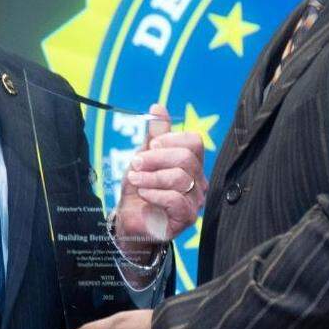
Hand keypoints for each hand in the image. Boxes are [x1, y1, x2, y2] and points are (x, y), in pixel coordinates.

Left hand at [114, 103, 206, 259]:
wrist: (130, 220)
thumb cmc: (140, 189)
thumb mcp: (144, 158)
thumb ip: (154, 135)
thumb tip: (158, 107)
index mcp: (191, 164)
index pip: (194, 142)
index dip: (171, 139)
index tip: (151, 145)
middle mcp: (198, 182)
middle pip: (186, 158)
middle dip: (156, 158)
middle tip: (136, 163)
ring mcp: (194, 201)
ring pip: (180, 178)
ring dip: (151, 176)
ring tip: (135, 179)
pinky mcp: (186, 218)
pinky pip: (176, 199)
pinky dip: (155, 193)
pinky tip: (144, 194)